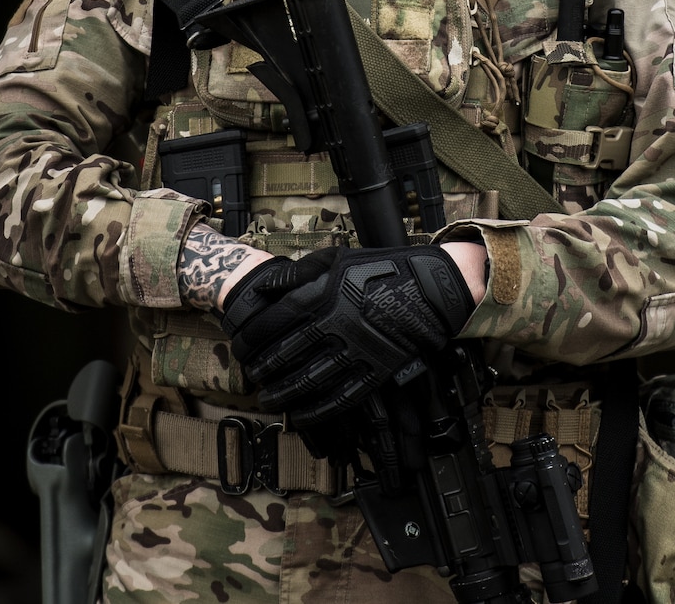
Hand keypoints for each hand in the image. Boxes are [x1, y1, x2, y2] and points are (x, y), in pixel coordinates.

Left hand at [220, 244, 475, 426]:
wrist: (431, 288)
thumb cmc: (381, 270)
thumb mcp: (336, 259)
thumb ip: (297, 273)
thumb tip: (263, 288)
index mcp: (324, 294)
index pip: (275, 320)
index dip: (252, 336)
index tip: (242, 343)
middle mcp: (336, 324)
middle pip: (286, 354)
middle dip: (262, 369)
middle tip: (251, 375)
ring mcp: (356, 350)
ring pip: (309, 380)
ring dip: (282, 394)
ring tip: (268, 399)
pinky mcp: (376, 371)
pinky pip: (341, 397)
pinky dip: (317, 410)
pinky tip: (301, 415)